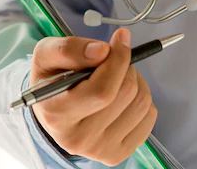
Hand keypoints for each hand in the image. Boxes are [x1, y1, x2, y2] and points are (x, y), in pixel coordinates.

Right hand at [29, 28, 157, 165]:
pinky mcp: (118, 154)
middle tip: (114, 59)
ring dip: (135, 81)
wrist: (53, 112)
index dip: (118, 60)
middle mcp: (78, 139)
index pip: (102, 91)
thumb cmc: (52, 82)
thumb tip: (102, 51)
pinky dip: (142, 99)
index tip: (120, 40)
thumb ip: (69, 49)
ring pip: (142, 103)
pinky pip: (149, 117)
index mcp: (56, 115)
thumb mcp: (47, 55)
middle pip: (126, 94)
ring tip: (117, 78)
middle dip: (126, 67)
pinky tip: (123, 97)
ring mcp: (99, 150)